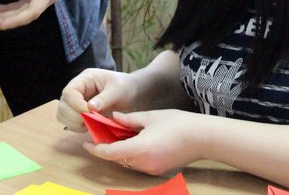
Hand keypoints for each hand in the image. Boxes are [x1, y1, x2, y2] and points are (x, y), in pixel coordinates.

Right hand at [57, 68, 139, 130]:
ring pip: (63, 114)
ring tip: (89, 124)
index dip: (75, 104)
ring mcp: (76, 101)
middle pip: (63, 104)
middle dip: (73, 116)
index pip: (69, 91)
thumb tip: (89, 107)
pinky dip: (76, 127)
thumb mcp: (118, 90)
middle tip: (88, 122)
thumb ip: (104, 98)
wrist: (131, 93)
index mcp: (85, 79)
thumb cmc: (125, 87)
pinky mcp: (79, 112)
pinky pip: (70, 122)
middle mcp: (77, 89)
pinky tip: (89, 126)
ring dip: (73, 123)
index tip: (89, 113)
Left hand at [82, 109, 202, 174]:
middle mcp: (142, 163)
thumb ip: (128, 119)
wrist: (202, 138)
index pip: (109, 153)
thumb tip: (114, 118)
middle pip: (117, 159)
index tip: (86, 143)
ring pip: (127, 162)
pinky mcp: (158, 170)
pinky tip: (134, 141)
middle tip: (101, 134)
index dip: (95, 149)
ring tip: (117, 135)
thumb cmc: (177, 124)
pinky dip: (131, 154)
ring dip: (120, 151)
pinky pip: (138, 163)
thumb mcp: (149, 117)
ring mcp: (151, 169)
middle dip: (107, 149)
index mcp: (138, 149)